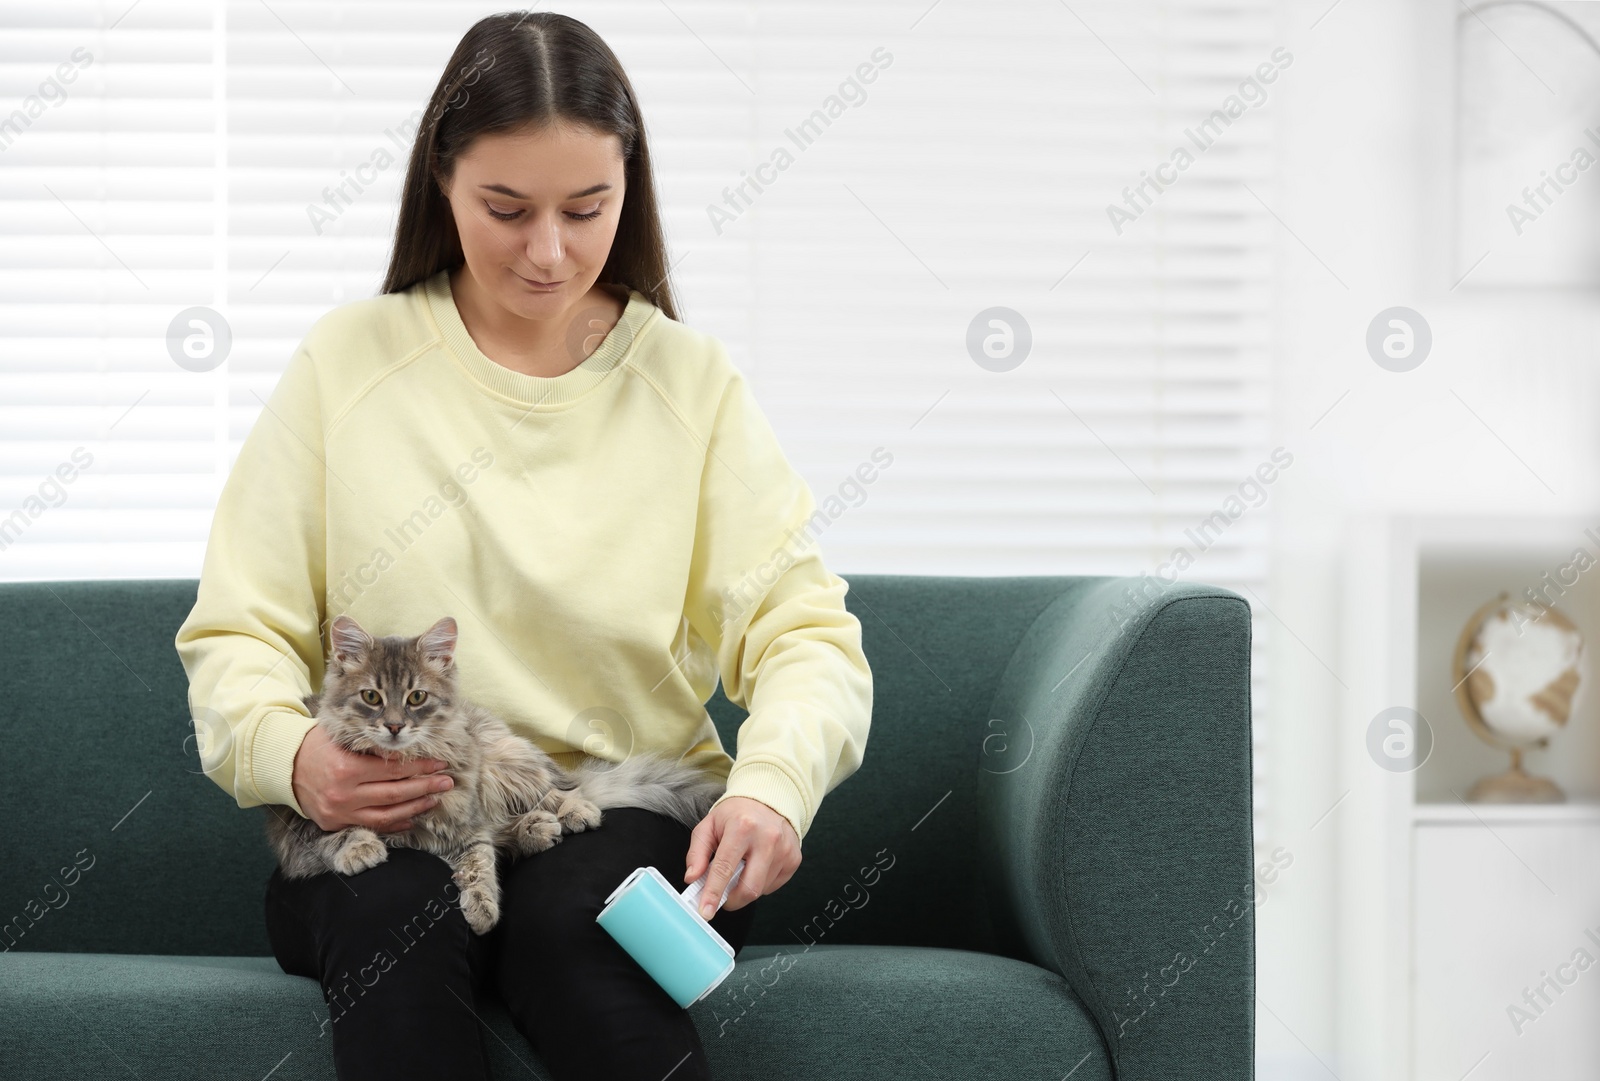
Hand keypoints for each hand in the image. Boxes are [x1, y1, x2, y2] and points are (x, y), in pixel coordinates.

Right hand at [290, 725, 453, 832]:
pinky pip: (371, 826)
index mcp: (346, 767)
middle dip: (425, 787)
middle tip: (447, 781)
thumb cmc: (319, 744)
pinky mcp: (335, 823)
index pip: (393, 769)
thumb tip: (408, 746)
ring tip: (435, 798)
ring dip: (415, 807)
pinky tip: (412, 818)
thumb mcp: (343, 735)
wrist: (284, 766)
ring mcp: (339, 812)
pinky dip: (395, 824)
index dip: (420, 767)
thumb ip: (372, 743)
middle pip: (395, 793)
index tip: (439, 763)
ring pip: (387, 814)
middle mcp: (343, 793)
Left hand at [684, 796, 800, 919]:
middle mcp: (767, 838)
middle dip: (731, 900)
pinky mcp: (794, 859)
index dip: (713, 893)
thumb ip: (697, 853)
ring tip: (742, 868)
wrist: (769, 800)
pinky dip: (760, 883)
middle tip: (721, 896)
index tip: (706, 911)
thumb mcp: (709, 826)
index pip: (725, 868)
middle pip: (749, 887)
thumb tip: (692, 878)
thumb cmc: (737, 814)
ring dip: (745, 888)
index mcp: (742, 827)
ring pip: (760, 890)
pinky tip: (756, 866)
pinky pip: (772, 886)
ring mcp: (784, 850)